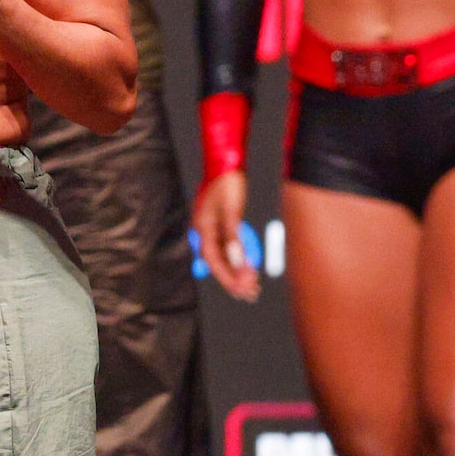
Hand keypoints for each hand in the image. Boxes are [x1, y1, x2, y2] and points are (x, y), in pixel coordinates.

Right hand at [191, 173, 259, 301]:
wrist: (225, 162)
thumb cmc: (226, 183)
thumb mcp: (232, 212)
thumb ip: (233, 238)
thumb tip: (237, 261)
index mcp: (203, 229)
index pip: (213, 261)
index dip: (227, 278)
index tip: (241, 290)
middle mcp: (205, 231)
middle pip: (218, 262)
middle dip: (233, 279)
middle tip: (250, 293)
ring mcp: (211, 227)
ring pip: (223, 255)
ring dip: (236, 270)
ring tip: (252, 283)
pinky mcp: (219, 223)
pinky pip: (227, 246)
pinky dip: (237, 257)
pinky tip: (247, 265)